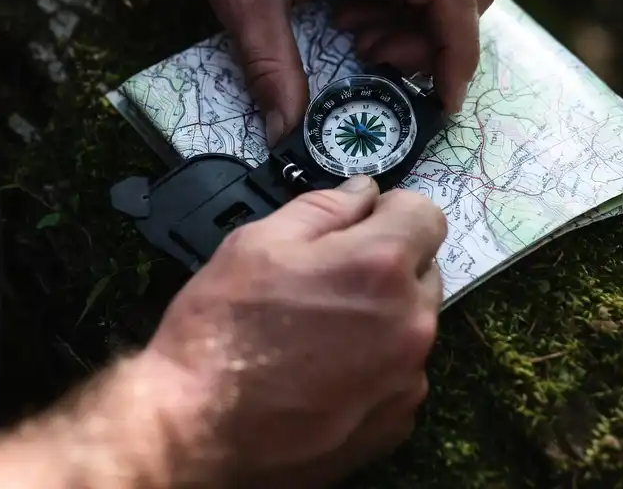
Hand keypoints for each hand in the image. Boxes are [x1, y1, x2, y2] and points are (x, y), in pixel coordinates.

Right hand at [140, 175, 446, 486]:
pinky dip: (376, 368)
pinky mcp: (398, 421)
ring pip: (412, 325)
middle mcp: (410, 322)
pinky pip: (402, 375)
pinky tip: (324, 374)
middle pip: (423, 271)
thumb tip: (362, 193)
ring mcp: (408, 377)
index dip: (390, 212)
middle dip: (387, 267)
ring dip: (383, 319)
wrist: (197, 430)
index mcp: (380, 265)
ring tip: (320, 335)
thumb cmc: (221, 331)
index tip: (360, 226)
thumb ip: (324, 208)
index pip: (426, 215)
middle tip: (327, 283)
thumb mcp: (257, 242)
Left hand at [178, 0, 498, 144]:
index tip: (443, 99)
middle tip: (380, 61)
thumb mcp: (243, 1)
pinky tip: (352, 13)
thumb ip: (272, 70)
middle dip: (438, 39)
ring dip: (417, 21)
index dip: (458, 52)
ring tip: (357, 39)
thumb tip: (285, 133)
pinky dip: (403, 1)